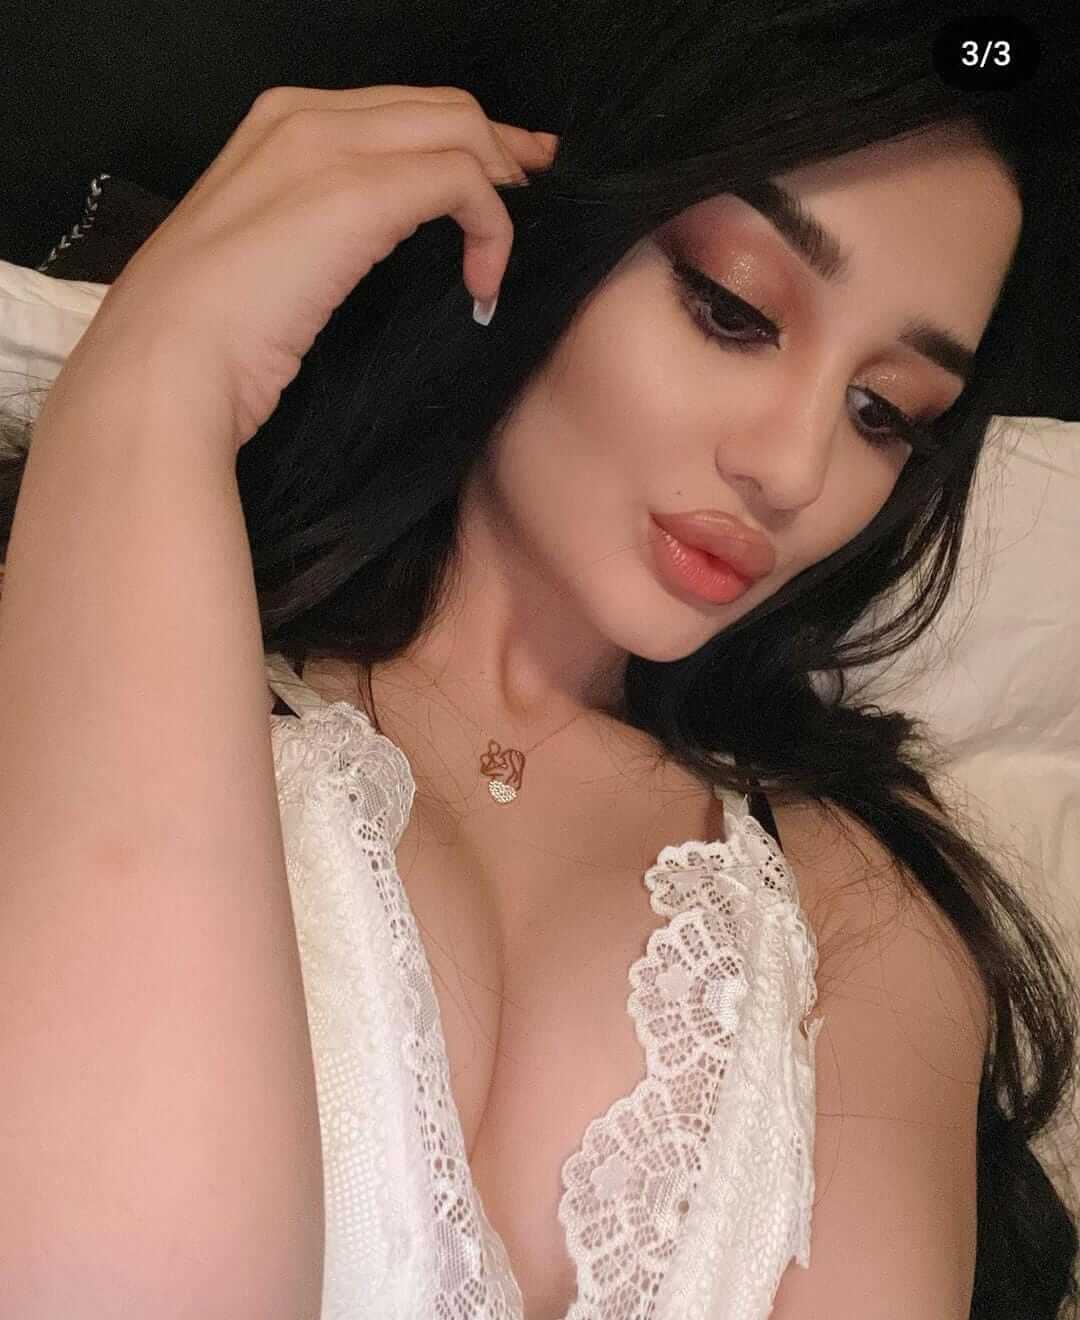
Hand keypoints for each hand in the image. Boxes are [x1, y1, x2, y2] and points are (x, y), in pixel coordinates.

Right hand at [56, 85, 557, 454]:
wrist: (164, 361)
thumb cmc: (206, 336)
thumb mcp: (265, 259)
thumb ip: (312, 230)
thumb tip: (362, 248)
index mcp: (277, 126)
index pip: (396, 111)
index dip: (461, 138)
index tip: (501, 177)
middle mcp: (305, 117)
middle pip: (440, 107)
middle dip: (500, 147)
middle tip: (532, 193)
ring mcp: (330, 148)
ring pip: (459, 132)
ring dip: (501, 190)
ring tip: (504, 251)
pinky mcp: (360, 195)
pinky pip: (464, 186)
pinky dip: (491, 232)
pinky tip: (482, 286)